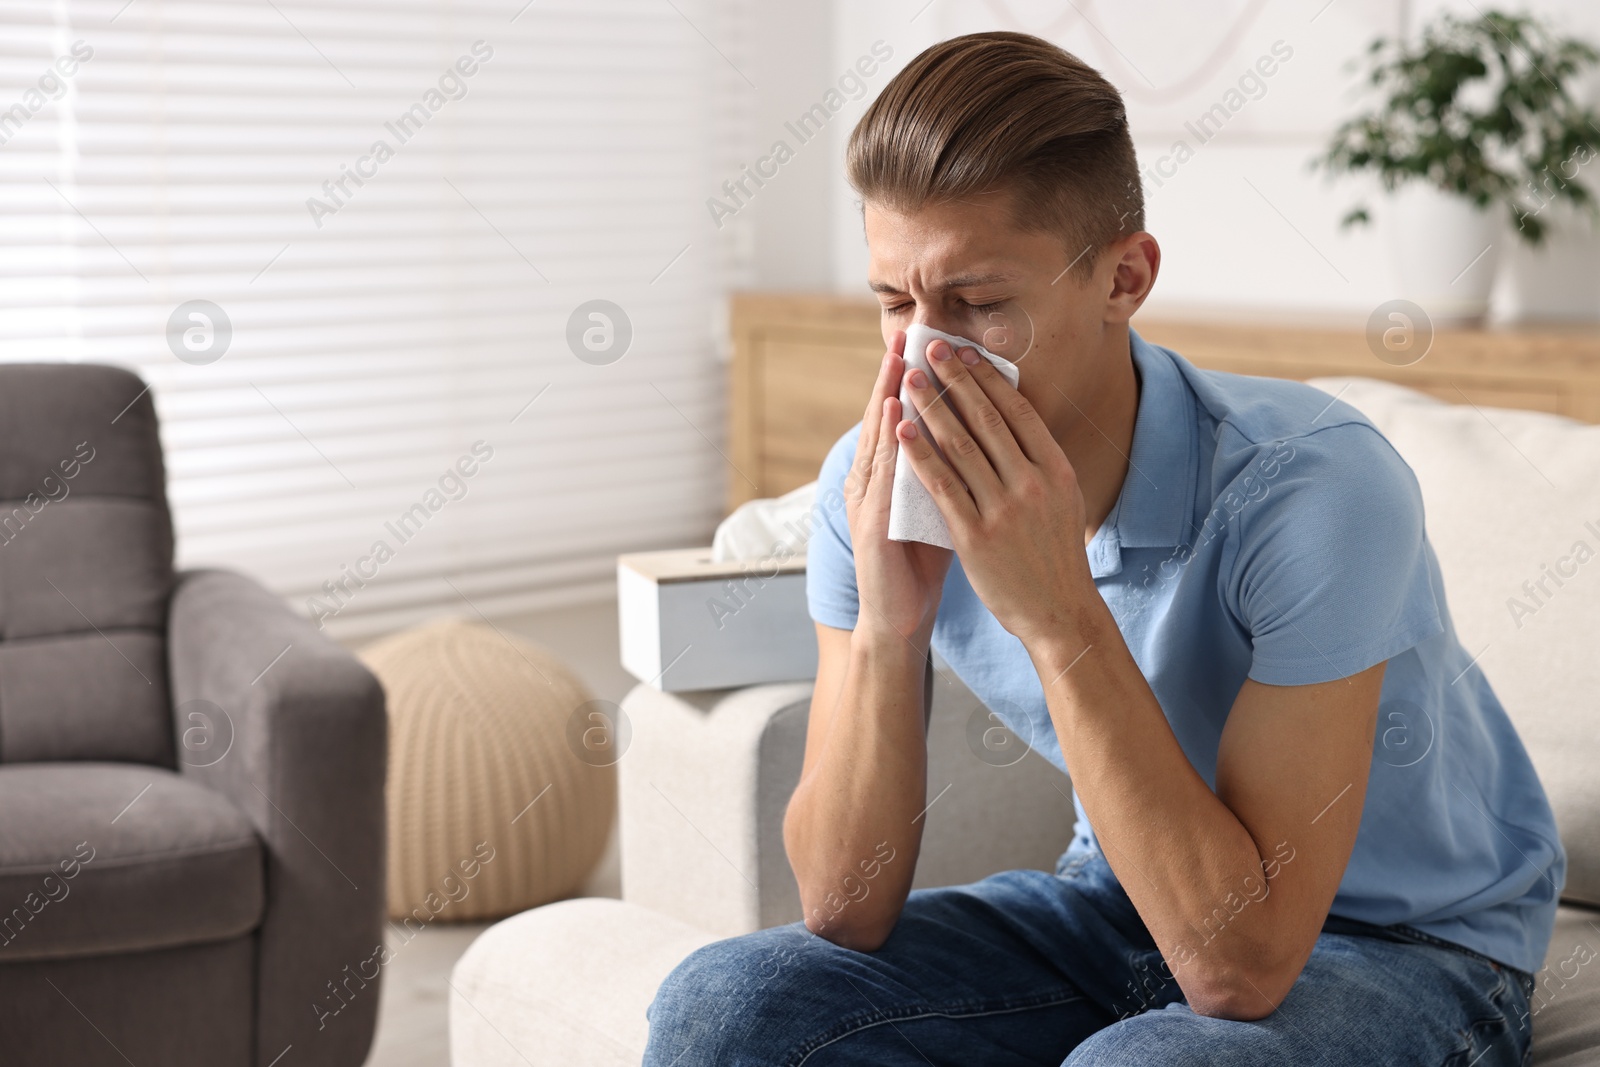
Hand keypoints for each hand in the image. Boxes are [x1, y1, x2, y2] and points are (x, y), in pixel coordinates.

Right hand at [844, 332, 953, 645]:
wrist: (898, 618)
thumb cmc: (920, 564)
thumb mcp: (936, 507)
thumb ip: (947, 472)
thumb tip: (976, 438)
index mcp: (888, 477)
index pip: (901, 419)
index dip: (910, 381)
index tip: (927, 343)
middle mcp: (871, 482)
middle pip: (884, 418)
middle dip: (895, 375)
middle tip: (908, 334)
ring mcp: (867, 502)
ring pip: (878, 440)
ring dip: (886, 398)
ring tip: (898, 360)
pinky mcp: (870, 525)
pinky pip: (881, 477)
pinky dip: (889, 444)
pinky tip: (895, 416)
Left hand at [894, 339, 1093, 649]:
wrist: (1058, 611)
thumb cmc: (1055, 554)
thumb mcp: (1063, 499)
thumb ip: (1039, 462)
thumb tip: (1015, 419)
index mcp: (1056, 470)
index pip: (1018, 412)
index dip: (988, 379)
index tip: (965, 353)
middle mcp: (1032, 484)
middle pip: (987, 420)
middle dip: (955, 380)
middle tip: (931, 348)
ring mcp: (1003, 510)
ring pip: (961, 446)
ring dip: (932, 407)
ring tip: (910, 379)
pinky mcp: (976, 536)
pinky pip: (942, 486)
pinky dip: (920, 455)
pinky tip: (903, 431)